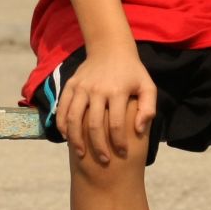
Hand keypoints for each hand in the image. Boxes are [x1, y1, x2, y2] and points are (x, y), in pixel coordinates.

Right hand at [57, 49, 156, 166]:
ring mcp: (82, 87)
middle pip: (94, 125)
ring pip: (74, 118)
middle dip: (98, 146)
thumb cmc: (131, 72)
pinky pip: (63, 108)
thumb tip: (138, 130)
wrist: (110, 48)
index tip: (122, 153)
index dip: (119, 142)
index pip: (116, 123)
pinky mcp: (71, 85)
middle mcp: (98, 89)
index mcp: (118, 90)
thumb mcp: (147, 86)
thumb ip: (148, 108)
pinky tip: (67, 137)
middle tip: (104, 161)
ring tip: (81, 154)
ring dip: (76, 139)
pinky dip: (62, 124)